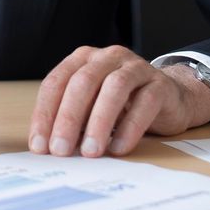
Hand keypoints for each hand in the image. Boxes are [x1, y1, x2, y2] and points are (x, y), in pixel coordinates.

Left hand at [28, 46, 209, 157]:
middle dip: (68, 118)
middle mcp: (107, 57)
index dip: (45, 114)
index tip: (39, 146)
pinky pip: (145, 103)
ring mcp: (136, 67)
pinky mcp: (160, 84)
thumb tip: (48, 149)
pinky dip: (130, 128)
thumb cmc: (122, 105)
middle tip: (60, 150)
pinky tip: (119, 148)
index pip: (56, 83)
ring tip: (90, 152)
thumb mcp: (91, 109)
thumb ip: (72, 121)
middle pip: (82, 82)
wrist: (170, 99)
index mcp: (83, 59)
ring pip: (114, 88)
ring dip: (99, 122)